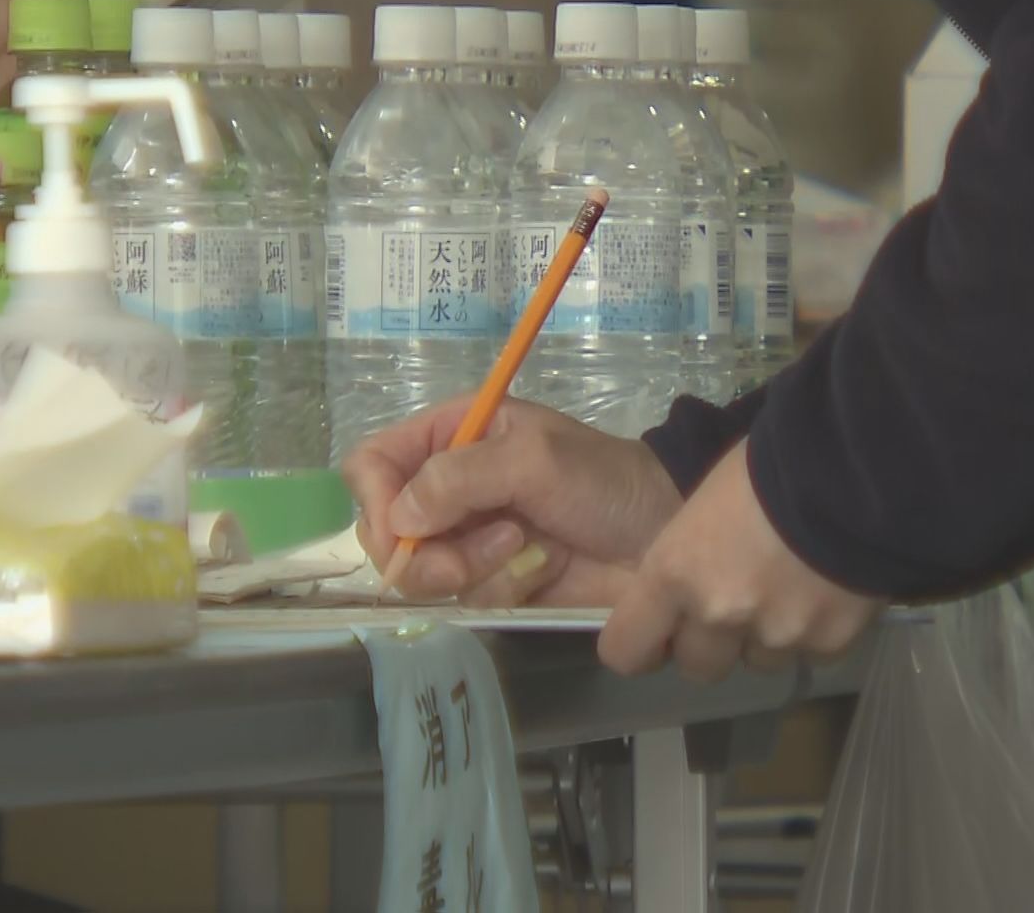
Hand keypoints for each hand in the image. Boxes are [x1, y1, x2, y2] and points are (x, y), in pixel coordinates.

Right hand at [342, 396, 683, 605]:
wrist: (660, 535)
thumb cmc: (603, 480)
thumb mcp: (533, 459)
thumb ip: (460, 477)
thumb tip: (398, 519)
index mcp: (452, 435)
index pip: (373, 463)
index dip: (375, 499)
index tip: (402, 528)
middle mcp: (449, 486)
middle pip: (385, 531)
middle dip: (426, 553)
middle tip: (473, 558)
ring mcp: (468, 536)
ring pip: (424, 573)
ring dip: (475, 568)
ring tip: (527, 549)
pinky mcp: (493, 579)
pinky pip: (467, 598)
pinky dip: (504, 587)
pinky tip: (544, 568)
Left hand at [599, 440, 882, 682]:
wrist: (852, 465)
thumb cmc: (767, 463)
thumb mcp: (704, 503)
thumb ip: (689, 555)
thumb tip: (691, 580)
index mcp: (674, 573)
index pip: (627, 649)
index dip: (641, 644)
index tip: (658, 633)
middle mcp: (718, 614)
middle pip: (698, 668)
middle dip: (712, 645)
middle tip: (735, 606)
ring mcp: (776, 634)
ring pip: (759, 662)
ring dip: (767, 637)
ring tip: (792, 589)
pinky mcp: (829, 641)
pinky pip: (812, 654)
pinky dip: (817, 632)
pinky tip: (830, 590)